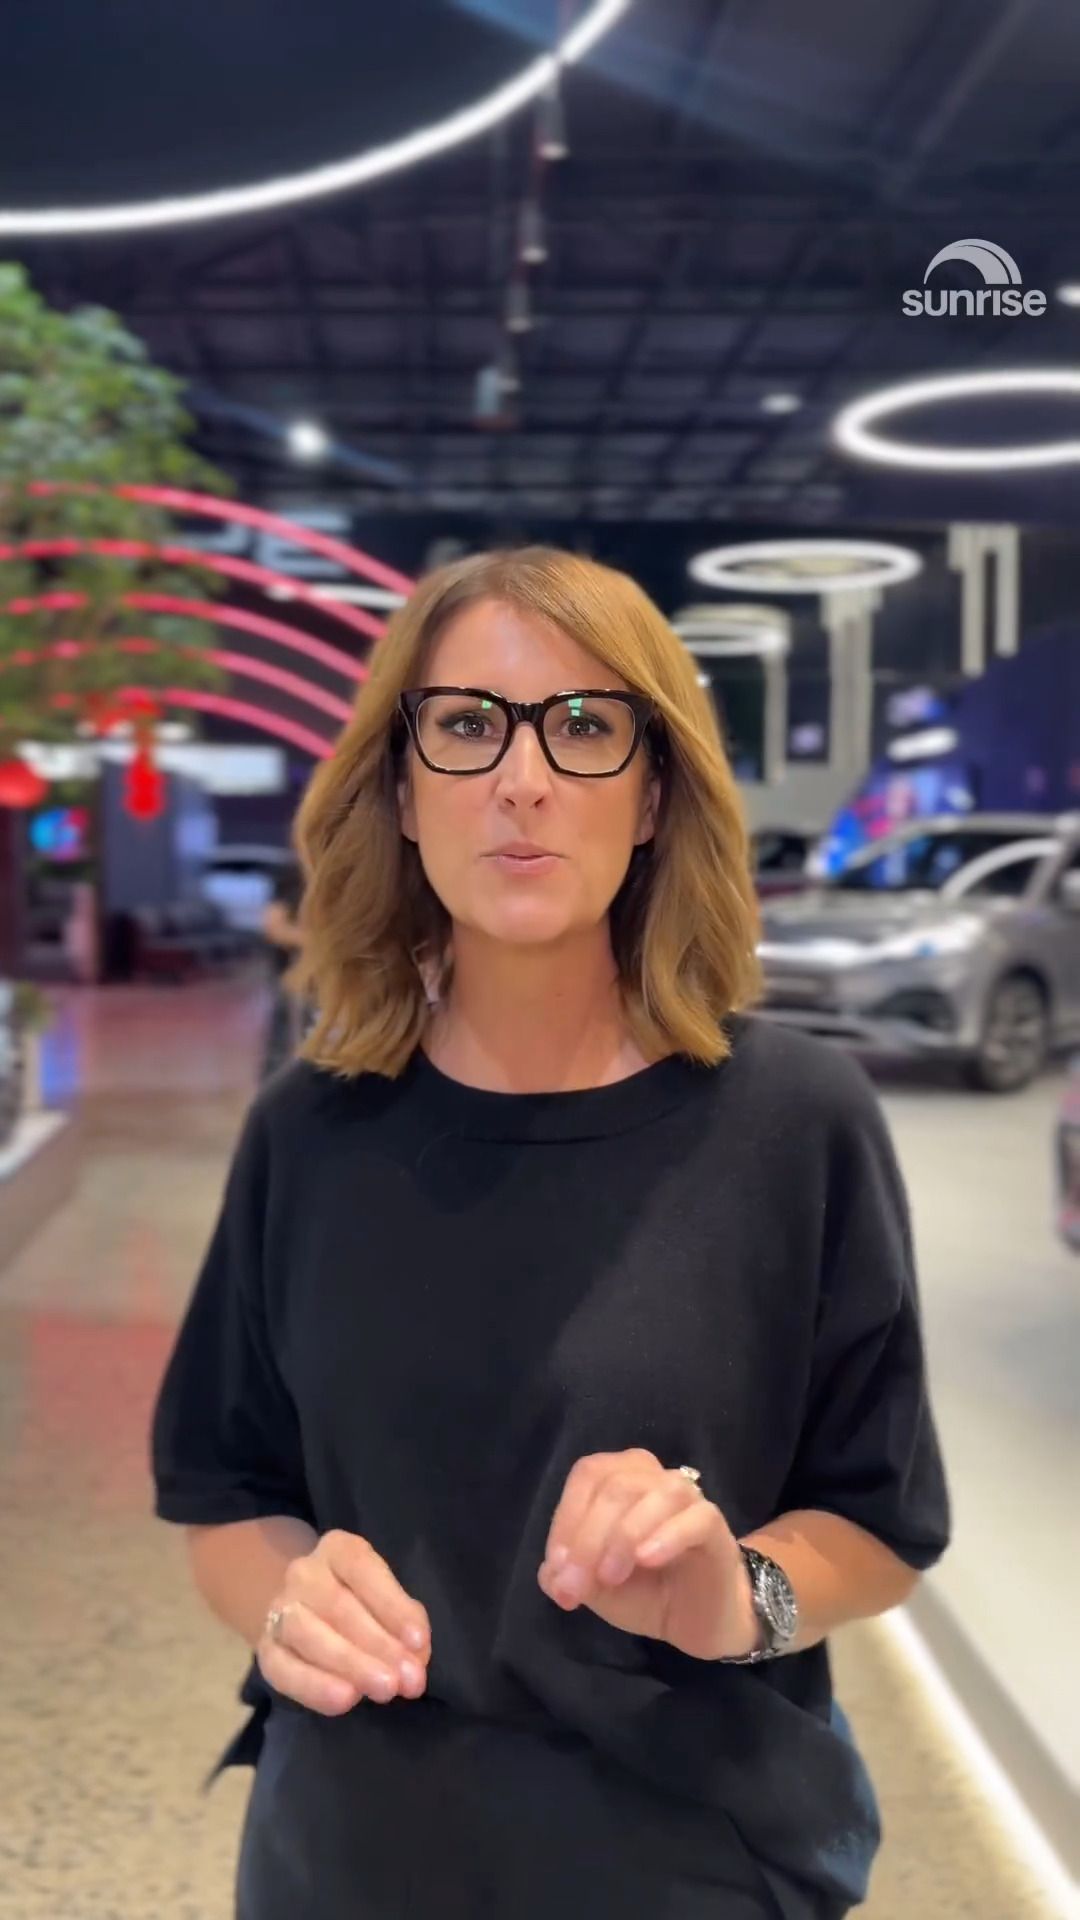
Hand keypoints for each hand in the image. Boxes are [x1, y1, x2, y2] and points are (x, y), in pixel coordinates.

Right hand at [258, 1530, 430, 1716]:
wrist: (306, 1612)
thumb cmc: (362, 1603)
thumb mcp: (386, 1598)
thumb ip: (404, 1621)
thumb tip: (415, 1656)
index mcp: (338, 1549)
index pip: (362, 1568)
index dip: (392, 1605)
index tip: (419, 1641)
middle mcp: (304, 1573)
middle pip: (337, 1605)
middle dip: (379, 1645)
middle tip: (410, 1680)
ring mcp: (280, 1609)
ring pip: (307, 1633)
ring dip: (351, 1665)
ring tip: (385, 1689)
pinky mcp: (266, 1649)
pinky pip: (283, 1669)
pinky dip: (314, 1686)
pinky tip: (345, 1700)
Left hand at [537, 1449, 758, 1661]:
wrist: (699, 1620)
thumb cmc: (645, 1591)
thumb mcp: (596, 1587)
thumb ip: (569, 1574)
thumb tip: (550, 1572)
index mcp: (620, 1477)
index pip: (588, 1476)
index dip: (566, 1518)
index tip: (557, 1568)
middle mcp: (653, 1476)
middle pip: (615, 1487)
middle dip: (587, 1539)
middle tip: (576, 1587)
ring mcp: (688, 1497)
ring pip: (654, 1495)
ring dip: (623, 1536)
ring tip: (610, 1577)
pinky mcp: (715, 1525)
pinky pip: (695, 1518)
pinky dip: (666, 1535)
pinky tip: (647, 1560)